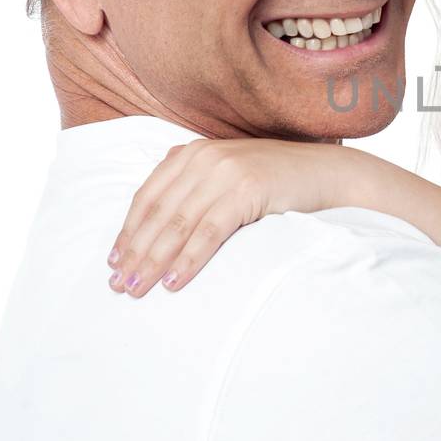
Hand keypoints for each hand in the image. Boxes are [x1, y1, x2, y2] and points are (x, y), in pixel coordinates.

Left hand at [106, 138, 336, 298]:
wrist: (327, 174)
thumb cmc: (277, 182)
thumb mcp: (229, 174)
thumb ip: (195, 185)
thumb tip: (159, 223)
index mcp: (193, 152)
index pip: (148, 195)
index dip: (128, 230)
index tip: (113, 261)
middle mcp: (204, 157)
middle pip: (158, 212)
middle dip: (135, 251)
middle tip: (118, 284)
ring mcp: (226, 171)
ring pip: (178, 224)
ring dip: (153, 260)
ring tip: (137, 288)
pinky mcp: (247, 189)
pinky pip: (209, 231)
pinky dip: (188, 259)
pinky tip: (174, 281)